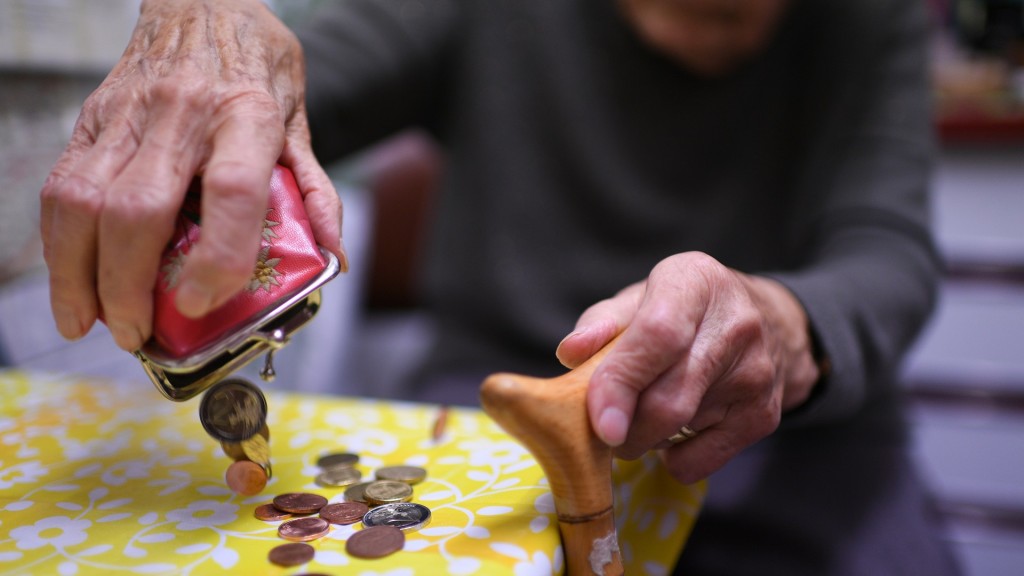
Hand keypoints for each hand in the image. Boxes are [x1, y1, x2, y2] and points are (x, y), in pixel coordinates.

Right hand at [40, 0, 344, 351]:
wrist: (203, 3)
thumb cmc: (255, 66)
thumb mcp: (299, 122)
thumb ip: (314, 190)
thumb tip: (334, 258)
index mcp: (247, 116)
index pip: (233, 192)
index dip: (218, 256)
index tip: (204, 301)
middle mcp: (183, 115)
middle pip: (139, 210)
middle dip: (127, 286)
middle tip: (138, 332)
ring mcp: (129, 115)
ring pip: (84, 201)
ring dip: (78, 274)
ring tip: (90, 320)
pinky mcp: (93, 118)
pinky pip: (62, 185)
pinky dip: (59, 241)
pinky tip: (70, 278)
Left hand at [555, 251, 819, 483]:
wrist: (771, 323)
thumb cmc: (684, 310)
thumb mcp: (641, 298)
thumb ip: (601, 323)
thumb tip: (570, 353)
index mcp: (696, 283)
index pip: (658, 336)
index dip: (622, 382)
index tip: (599, 422)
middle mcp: (736, 325)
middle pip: (668, 400)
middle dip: (623, 429)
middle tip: (602, 427)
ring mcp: (755, 374)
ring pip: (678, 432)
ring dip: (644, 437)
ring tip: (643, 411)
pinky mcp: (764, 415)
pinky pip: (699, 462)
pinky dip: (672, 458)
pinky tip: (675, 429)